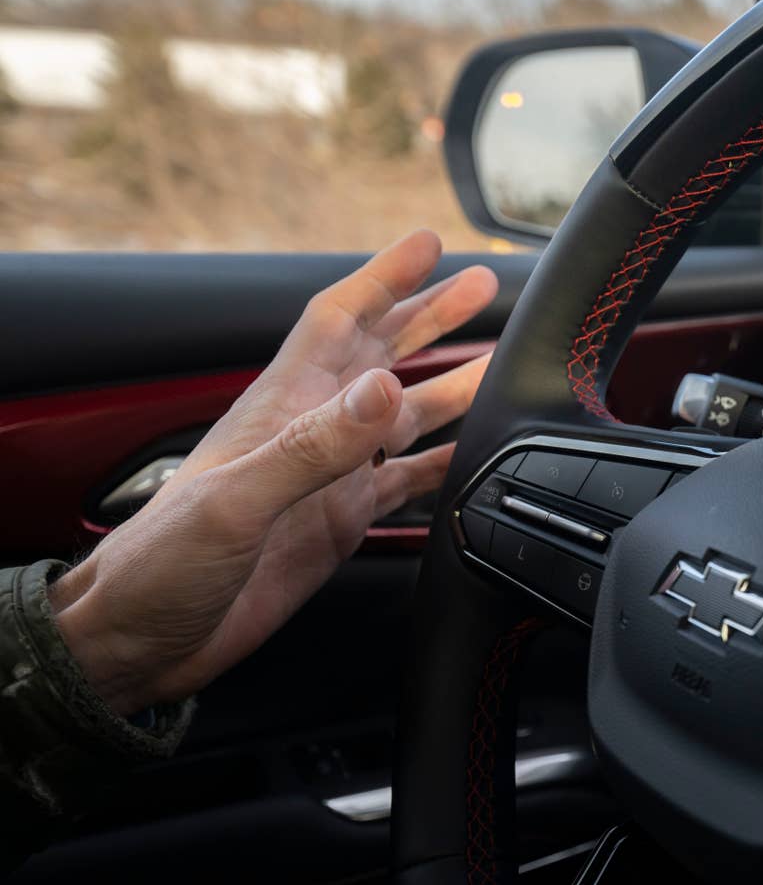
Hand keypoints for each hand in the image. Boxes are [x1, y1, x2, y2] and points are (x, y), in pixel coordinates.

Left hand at [49, 229, 496, 714]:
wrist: (141, 640)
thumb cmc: (161, 565)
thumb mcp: (239, 500)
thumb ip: (315, 446)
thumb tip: (382, 388)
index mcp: (280, 411)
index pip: (338, 321)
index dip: (384, 279)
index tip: (428, 244)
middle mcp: (310, 436)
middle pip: (381, 356)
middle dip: (430, 317)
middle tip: (485, 286)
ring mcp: (328, 480)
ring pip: (404, 418)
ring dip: (451, 388)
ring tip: (500, 365)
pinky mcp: (339, 525)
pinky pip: (406, 485)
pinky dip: (446, 467)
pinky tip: (477, 459)